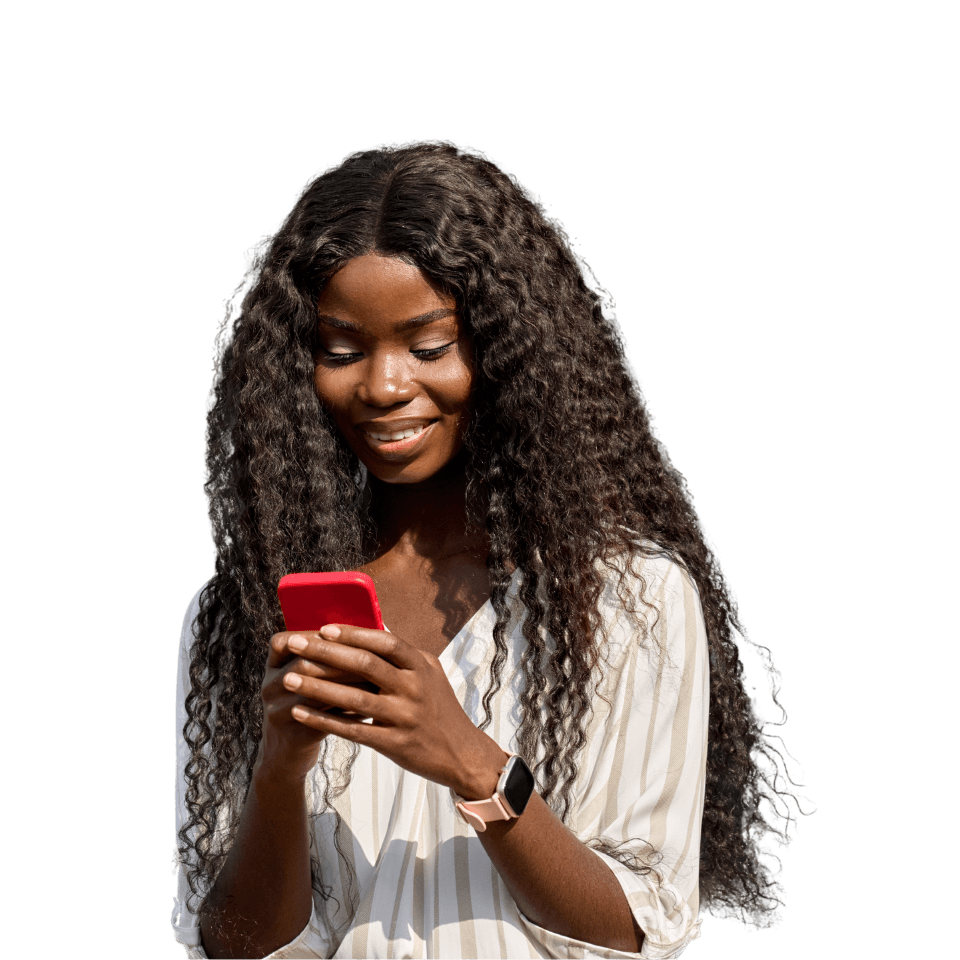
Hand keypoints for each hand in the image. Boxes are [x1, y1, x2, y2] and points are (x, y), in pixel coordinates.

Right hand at [257, 630, 376, 783]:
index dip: (324, 639)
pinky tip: (369, 710)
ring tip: (375, 683)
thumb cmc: (309, 701)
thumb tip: (374, 634)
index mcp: (274, 664)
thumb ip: (331, 654)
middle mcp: (270, 685)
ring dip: (346, 686)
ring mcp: (277, 711)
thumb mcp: (309, 675)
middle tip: (374, 660)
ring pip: (314, 694)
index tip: (358, 637)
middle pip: (304, 665)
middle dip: (341, 662)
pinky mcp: (293, 735)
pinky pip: (322, 722)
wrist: (287, 749)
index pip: (293, 640)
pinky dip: (347, 714)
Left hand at [281, 624, 507, 797]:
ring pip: (353, 699)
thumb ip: (404, 655)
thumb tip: (373, 629)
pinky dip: (324, 720)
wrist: (462, 754)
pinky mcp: (394, 744)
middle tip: (295, 644)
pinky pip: (352, 731)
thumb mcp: (431, 675)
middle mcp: (414, 688)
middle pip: (364, 666)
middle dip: (325, 653)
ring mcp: (404, 717)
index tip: (325, 627)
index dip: (354, 634)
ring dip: (317, 687)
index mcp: (422, 666)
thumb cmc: (440, 709)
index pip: (385, 642)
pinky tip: (300, 712)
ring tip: (288, 677)